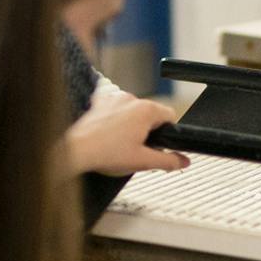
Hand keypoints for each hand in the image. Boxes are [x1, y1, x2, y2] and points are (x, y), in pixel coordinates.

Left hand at [66, 89, 190, 176]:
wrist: (76, 150)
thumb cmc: (106, 153)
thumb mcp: (143, 162)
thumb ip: (168, 161)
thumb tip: (183, 161)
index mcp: (146, 110)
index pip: (170, 116)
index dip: (168, 133)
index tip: (160, 145)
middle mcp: (131, 99)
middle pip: (151, 114)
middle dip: (148, 131)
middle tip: (138, 150)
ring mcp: (114, 99)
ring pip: (133, 112)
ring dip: (131, 126)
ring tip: (120, 145)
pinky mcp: (100, 102)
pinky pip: (116, 110)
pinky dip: (116, 121)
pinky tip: (109, 136)